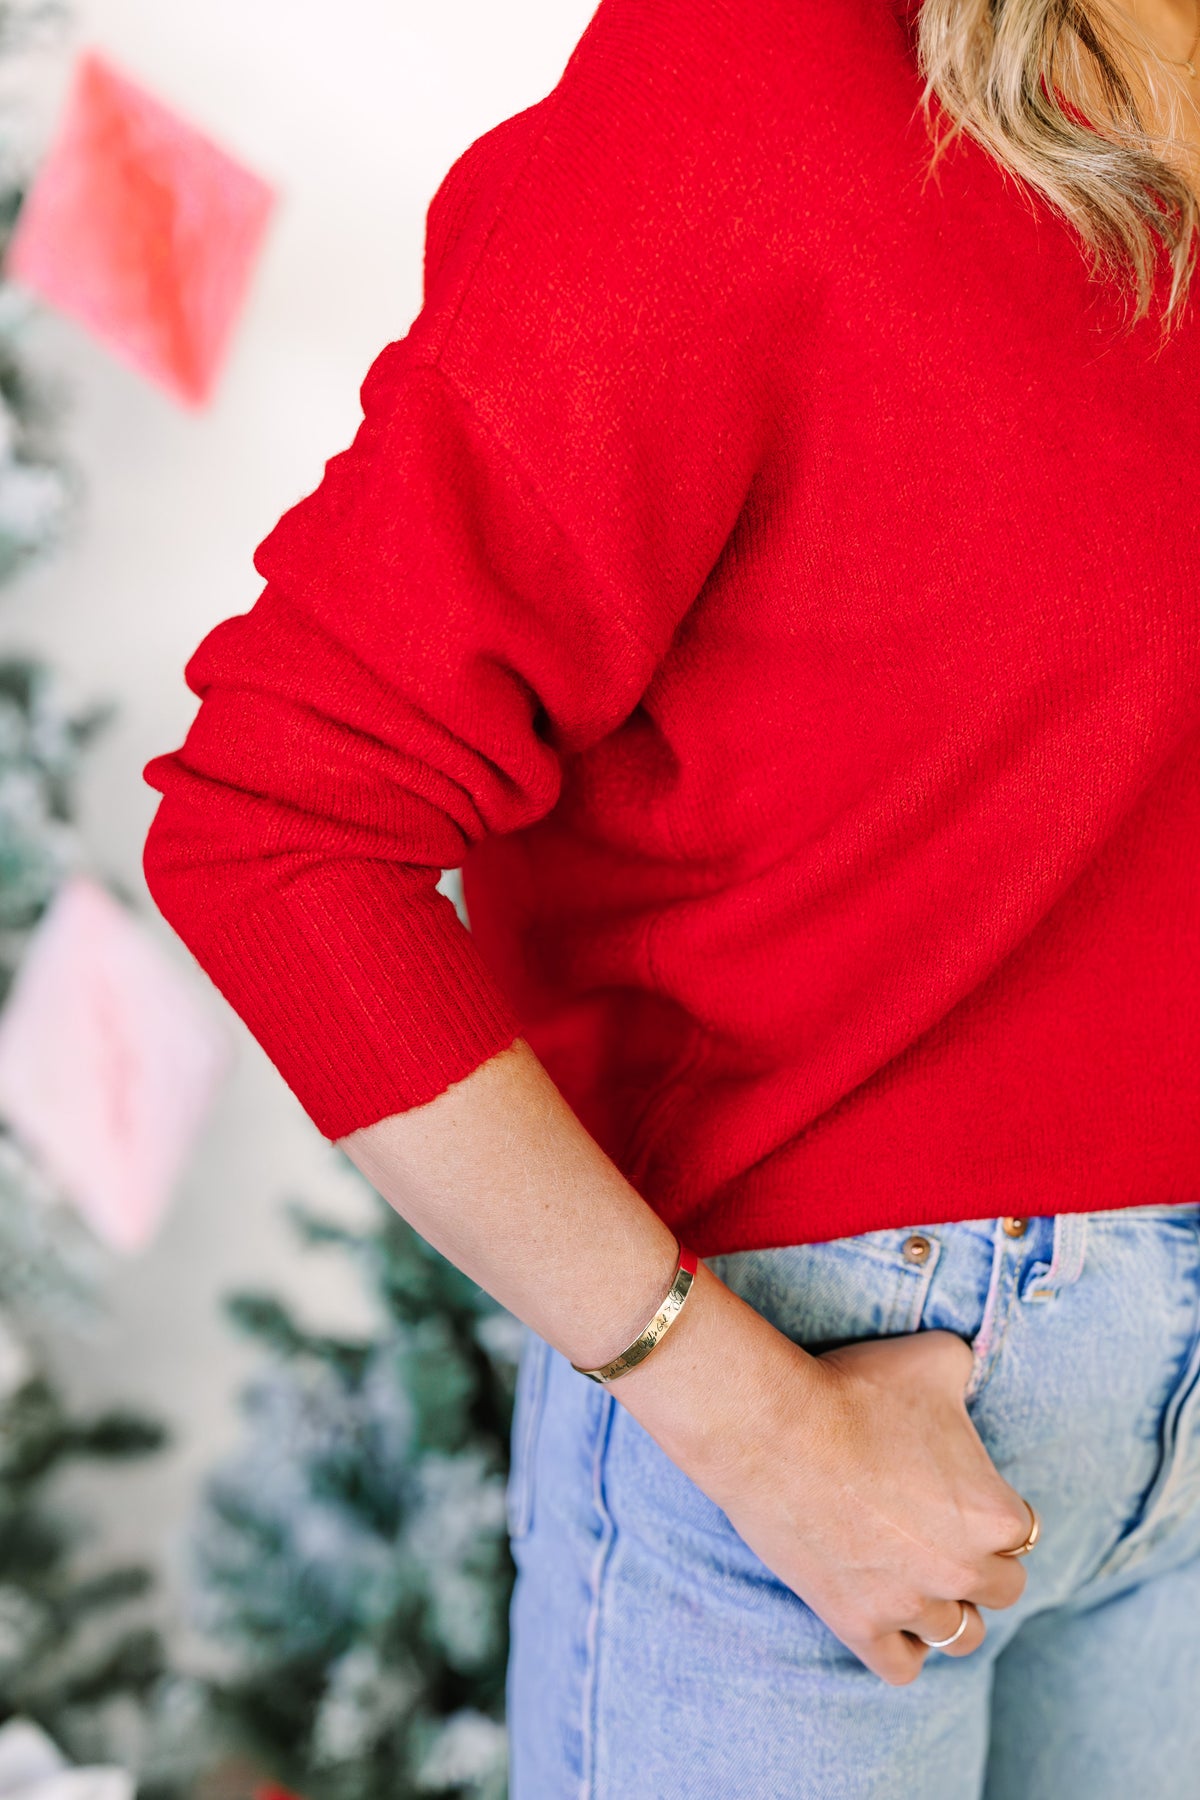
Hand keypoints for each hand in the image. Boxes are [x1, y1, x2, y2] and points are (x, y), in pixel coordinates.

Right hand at [621, 1276, 1030, 1685]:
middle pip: (1002, 1589)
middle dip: (980, 1562)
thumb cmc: (855, 1388)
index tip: (961, 1493)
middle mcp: (963, 1569)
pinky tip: (889, 1616)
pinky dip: (903, 1649)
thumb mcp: (935, 1359)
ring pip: (960, 1637)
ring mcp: (910, 1605)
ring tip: (921, 1579)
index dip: (994, 1509)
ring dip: (948, 1609)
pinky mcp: (858, 1625)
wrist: (773, 1428)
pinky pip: (903, 1670)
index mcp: (994, 1513)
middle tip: (941, 1532)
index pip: (1023, 1530)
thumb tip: (969, 1369)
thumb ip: (969, 1369)